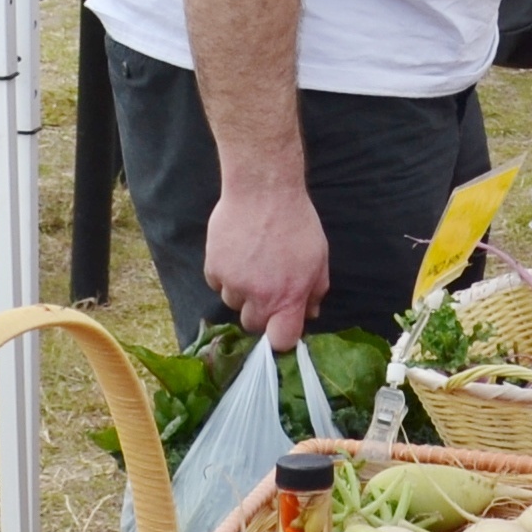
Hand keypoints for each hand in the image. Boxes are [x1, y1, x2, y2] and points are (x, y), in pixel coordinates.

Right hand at [201, 172, 330, 347]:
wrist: (263, 191)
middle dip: (260, 310)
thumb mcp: (318, 257)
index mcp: (289, 297)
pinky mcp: (213, 268)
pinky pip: (217, 284)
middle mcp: (260, 296)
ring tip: (251, 262)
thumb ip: (315, 291)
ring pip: (233, 303)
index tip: (280, 325)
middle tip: (266, 285)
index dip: (280, 336)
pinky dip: (224, 274)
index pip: (281, 340)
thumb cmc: (296, 222)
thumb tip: (310, 313)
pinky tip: (236, 253)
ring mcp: (234, 283)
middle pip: (253, 324)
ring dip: (241, 291)